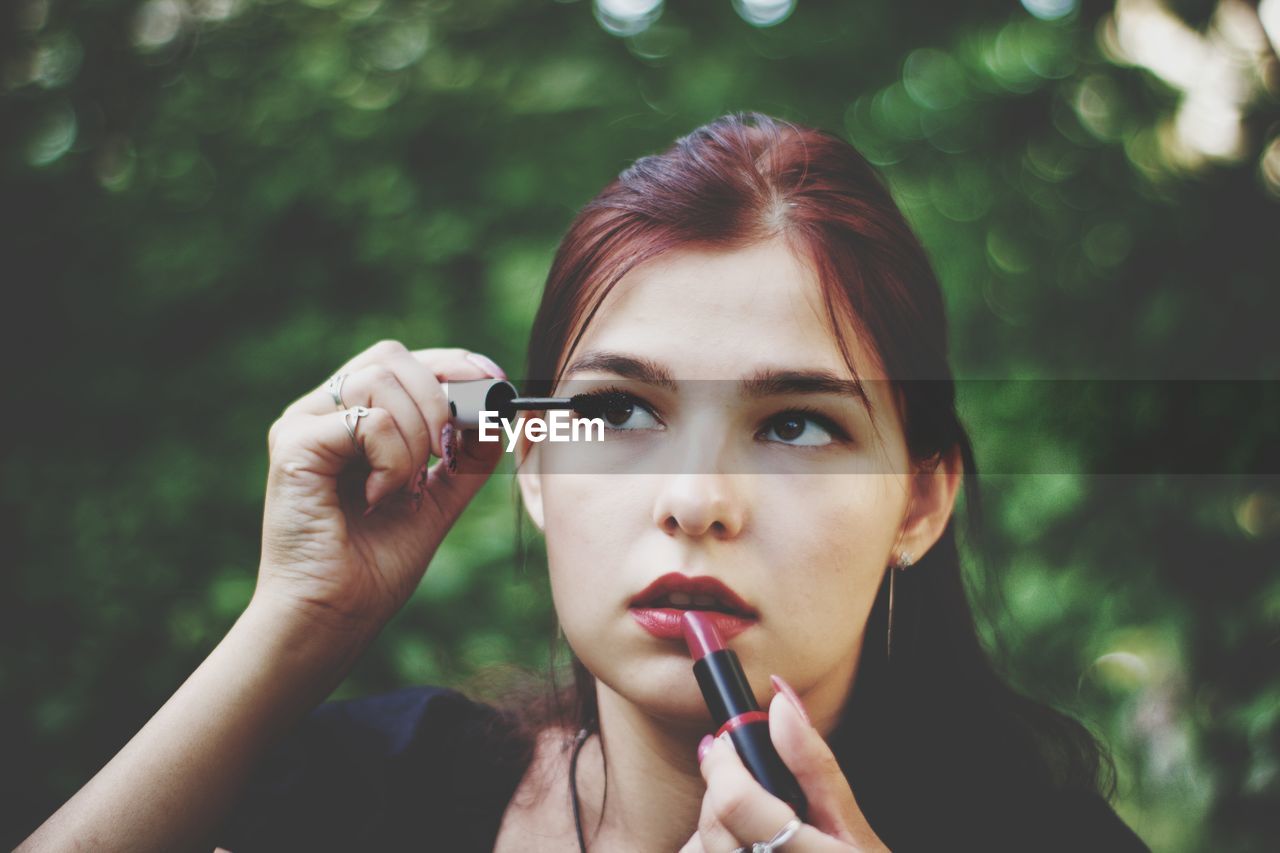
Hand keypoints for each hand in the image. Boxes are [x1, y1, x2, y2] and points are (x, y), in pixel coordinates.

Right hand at [255, 341, 505, 636]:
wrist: (333, 617)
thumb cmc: (374, 567)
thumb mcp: (437, 501)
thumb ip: (465, 458)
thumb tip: (497, 414)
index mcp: (350, 419)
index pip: (404, 362)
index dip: (454, 365)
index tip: (496, 384)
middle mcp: (321, 412)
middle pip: (392, 358)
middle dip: (441, 398)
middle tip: (448, 453)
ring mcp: (302, 424)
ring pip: (381, 381)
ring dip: (416, 436)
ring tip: (406, 488)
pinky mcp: (293, 445)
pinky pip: (368, 420)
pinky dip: (393, 458)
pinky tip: (379, 498)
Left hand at [680, 676, 889, 851]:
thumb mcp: (853, 827)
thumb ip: (815, 764)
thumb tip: (780, 700)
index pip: (736, 804)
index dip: (724, 763)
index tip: (726, 744)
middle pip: (714, 825)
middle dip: (719, 791)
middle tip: (738, 779)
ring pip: (699, 849)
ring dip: (712, 829)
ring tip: (747, 828)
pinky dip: (708, 849)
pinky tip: (738, 847)